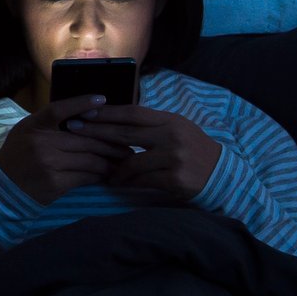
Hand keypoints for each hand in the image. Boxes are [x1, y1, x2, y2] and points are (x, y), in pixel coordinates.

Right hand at [0, 94, 133, 204]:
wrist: (3, 190)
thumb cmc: (18, 157)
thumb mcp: (26, 132)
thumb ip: (49, 123)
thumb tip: (85, 116)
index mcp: (33, 126)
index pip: (59, 109)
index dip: (81, 103)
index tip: (102, 99)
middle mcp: (40, 142)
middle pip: (85, 138)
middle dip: (110, 141)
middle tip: (127, 143)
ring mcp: (48, 163)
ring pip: (90, 159)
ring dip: (110, 160)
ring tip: (123, 160)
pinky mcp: (55, 183)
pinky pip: (85, 176)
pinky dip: (100, 175)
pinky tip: (108, 174)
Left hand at [64, 104, 222, 197]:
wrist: (222, 175)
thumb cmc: (194, 150)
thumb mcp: (176, 130)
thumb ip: (151, 126)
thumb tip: (117, 120)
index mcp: (170, 120)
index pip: (132, 113)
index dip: (106, 112)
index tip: (84, 111)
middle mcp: (171, 136)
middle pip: (126, 133)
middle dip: (96, 131)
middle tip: (74, 130)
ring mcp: (174, 158)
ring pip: (132, 162)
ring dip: (114, 168)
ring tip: (102, 171)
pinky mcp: (175, 179)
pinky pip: (143, 181)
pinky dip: (129, 183)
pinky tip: (119, 184)